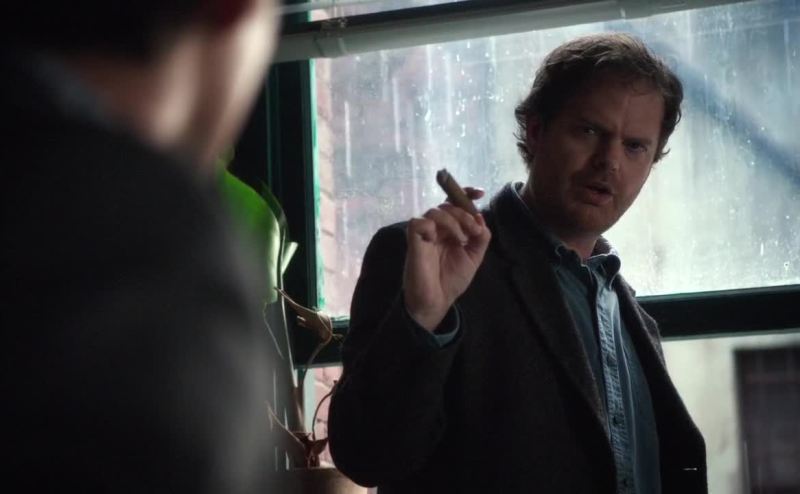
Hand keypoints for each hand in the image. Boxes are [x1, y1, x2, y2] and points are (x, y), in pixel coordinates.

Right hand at [403, 188, 490, 330]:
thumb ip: (481, 237)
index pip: (455, 204)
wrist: (437, 300)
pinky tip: (439, 239)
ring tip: (461, 240)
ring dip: (453, 221)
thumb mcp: (474, 257)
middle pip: (448, 205)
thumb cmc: (452, 279)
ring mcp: (424, 233)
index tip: (480, 193)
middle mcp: (436, 227)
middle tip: (473, 230)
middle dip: (464, 213)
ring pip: (435, 211)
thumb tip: (481, 218)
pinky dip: (431, 226)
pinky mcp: (413, 240)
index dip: (465, 194)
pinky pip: (418, 222)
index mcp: (450, 229)